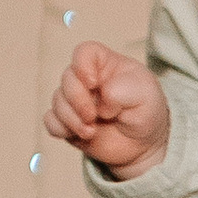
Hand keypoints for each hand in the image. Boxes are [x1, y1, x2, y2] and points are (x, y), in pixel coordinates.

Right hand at [47, 41, 169, 177]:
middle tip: (93, 117)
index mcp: (105, 65)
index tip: (93, 83)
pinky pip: (50, 121)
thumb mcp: (146, 95)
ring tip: (91, 131)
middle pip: (67, 78)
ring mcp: (75, 101)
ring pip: (57, 101)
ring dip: (71, 118)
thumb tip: (101, 100)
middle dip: (78, 100)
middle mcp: (86, 80)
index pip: (84, 52)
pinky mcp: (68, 122)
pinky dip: (60, 128)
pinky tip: (77, 135)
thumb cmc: (146, 111)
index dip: (82, 66)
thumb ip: (123, 90)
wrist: (143, 144)